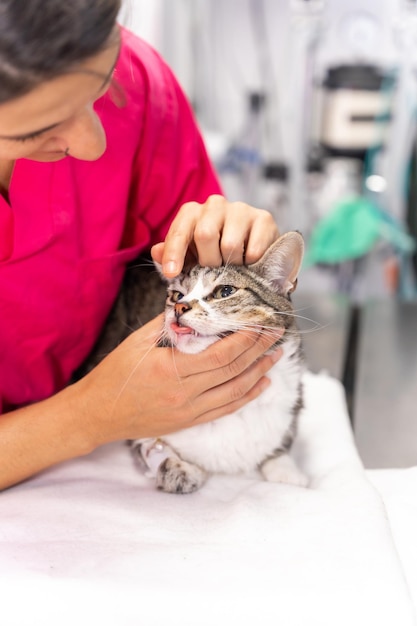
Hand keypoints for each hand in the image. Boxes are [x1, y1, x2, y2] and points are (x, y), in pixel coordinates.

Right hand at [77, 314, 282, 442]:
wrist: (97, 414)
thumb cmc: (114, 375)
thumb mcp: (137, 343)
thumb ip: (168, 324)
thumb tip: (194, 306)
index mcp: (172, 371)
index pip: (222, 354)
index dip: (246, 339)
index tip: (261, 323)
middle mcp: (186, 395)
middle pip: (235, 371)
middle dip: (260, 350)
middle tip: (277, 333)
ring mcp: (190, 411)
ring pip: (236, 392)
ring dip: (260, 372)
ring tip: (276, 354)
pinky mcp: (190, 422)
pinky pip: (226, 409)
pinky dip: (247, 395)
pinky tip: (261, 383)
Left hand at [151, 194, 278, 276]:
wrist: (253, 252)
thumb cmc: (214, 254)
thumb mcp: (190, 258)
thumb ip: (171, 255)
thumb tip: (156, 251)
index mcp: (193, 212)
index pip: (180, 231)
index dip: (174, 253)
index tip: (171, 274)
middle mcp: (215, 204)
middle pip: (205, 234)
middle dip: (208, 261)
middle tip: (214, 271)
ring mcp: (241, 209)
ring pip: (230, 245)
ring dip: (230, 265)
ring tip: (233, 267)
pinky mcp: (264, 218)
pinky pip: (252, 250)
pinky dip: (249, 264)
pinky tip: (249, 263)